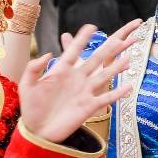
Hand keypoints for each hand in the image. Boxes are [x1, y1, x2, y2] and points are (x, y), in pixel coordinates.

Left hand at [16, 21, 140, 142]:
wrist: (38, 130)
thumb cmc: (31, 107)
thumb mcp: (27, 86)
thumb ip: (34, 68)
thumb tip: (48, 54)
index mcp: (62, 70)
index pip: (74, 51)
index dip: (82, 39)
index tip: (91, 26)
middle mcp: (77, 78)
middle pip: (96, 60)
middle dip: (108, 49)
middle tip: (121, 38)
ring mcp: (85, 92)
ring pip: (104, 76)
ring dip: (116, 68)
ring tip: (129, 59)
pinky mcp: (89, 106)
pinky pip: (106, 99)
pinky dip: (117, 93)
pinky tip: (128, 86)